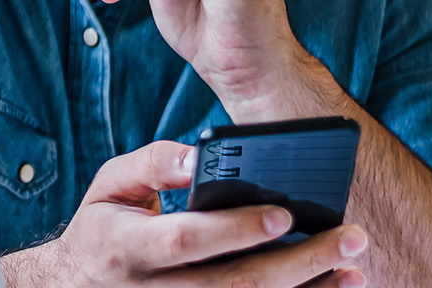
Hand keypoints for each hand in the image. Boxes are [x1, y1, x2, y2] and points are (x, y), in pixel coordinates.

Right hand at [0, 141, 369, 287]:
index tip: (284, 213)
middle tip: (349, 236)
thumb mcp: (109, 185)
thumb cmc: (104, 228)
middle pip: (236, 283)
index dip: (235, 230)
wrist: (77, 286)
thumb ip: (152, 164)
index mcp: (127, 248)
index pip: (186, 241)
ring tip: (354, 267)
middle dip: (300, 262)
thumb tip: (198, 156)